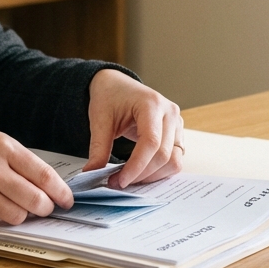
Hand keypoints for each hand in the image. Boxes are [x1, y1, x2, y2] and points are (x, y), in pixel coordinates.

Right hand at [0, 119, 72, 224]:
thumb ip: (13, 159)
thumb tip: (41, 183)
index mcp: (2, 146)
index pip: (44, 175)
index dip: (60, 192)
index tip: (66, 200)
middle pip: (36, 201)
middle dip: (43, 209)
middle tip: (42, 208)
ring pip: (16, 216)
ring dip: (18, 214)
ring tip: (7, 204)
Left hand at [85, 69, 183, 187]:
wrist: (116, 84)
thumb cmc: (109, 96)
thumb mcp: (99, 119)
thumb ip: (98, 148)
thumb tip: (92, 174)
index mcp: (151, 104)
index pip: (151, 142)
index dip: (136, 166)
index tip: (119, 181)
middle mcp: (170, 113)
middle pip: (164, 155)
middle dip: (141, 174)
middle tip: (118, 183)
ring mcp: (177, 124)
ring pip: (174, 161)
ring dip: (152, 176)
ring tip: (129, 179)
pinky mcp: (176, 134)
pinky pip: (174, 159)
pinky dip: (158, 171)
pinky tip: (140, 173)